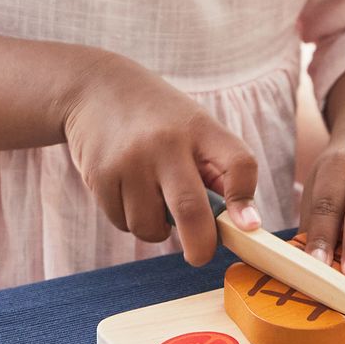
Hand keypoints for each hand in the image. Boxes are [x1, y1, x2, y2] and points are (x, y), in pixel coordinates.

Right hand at [63, 51, 260, 265]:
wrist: (96, 88)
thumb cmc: (159, 117)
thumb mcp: (193, 126)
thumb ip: (215, 169)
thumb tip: (236, 224)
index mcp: (200, 128)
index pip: (238, 163)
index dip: (246, 198)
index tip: (248, 226)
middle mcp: (166, 142)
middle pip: (190, 210)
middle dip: (200, 246)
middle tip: (200, 255)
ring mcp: (131, 160)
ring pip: (150, 226)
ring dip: (155, 228)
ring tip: (151, 196)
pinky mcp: (101, 176)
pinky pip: (123, 223)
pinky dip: (129, 219)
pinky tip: (126, 188)